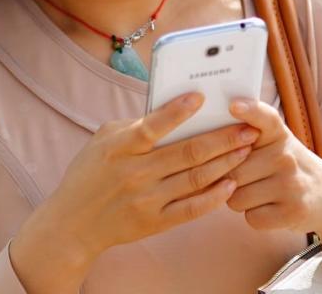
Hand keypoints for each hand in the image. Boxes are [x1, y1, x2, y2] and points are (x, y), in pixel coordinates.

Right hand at [9, 92, 259, 292]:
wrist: (72, 224)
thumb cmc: (89, 173)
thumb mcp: (103, 140)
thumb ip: (135, 124)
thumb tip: (173, 108)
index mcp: (120, 148)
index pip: (152, 127)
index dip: (177, 112)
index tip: (202, 97)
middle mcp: (135, 174)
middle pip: (188, 153)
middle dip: (223, 138)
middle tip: (249, 128)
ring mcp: (146, 200)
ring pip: (196, 178)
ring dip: (226, 163)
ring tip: (247, 149)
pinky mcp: (154, 222)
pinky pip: (192, 209)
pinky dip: (214, 197)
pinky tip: (231, 183)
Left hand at [227, 98, 321, 283]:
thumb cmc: (288, 167)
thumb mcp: (277, 143)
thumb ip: (248, 134)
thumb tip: (208, 138)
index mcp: (279, 134)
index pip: (265, 117)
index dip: (249, 110)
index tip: (234, 106)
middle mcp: (286, 156)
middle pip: (232, 171)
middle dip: (229, 180)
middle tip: (248, 178)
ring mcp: (291, 184)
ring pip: (236, 198)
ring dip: (240, 200)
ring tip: (260, 192)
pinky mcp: (293, 212)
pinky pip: (251, 218)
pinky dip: (255, 217)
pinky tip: (270, 207)